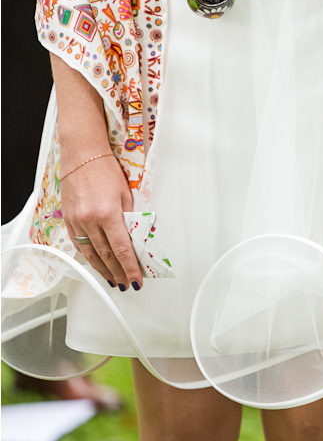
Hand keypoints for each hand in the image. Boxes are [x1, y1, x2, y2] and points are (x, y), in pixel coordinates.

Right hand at [61, 152, 140, 290]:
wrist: (82, 157)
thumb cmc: (106, 170)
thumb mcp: (126, 194)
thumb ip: (130, 217)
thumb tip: (136, 237)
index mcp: (108, 214)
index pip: (122, 248)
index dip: (130, 266)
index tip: (136, 278)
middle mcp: (90, 220)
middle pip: (106, 255)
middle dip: (118, 272)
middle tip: (127, 283)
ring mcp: (77, 221)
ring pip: (91, 254)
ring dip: (103, 269)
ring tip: (113, 279)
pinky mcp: (69, 220)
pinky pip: (79, 244)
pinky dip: (89, 257)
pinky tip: (96, 264)